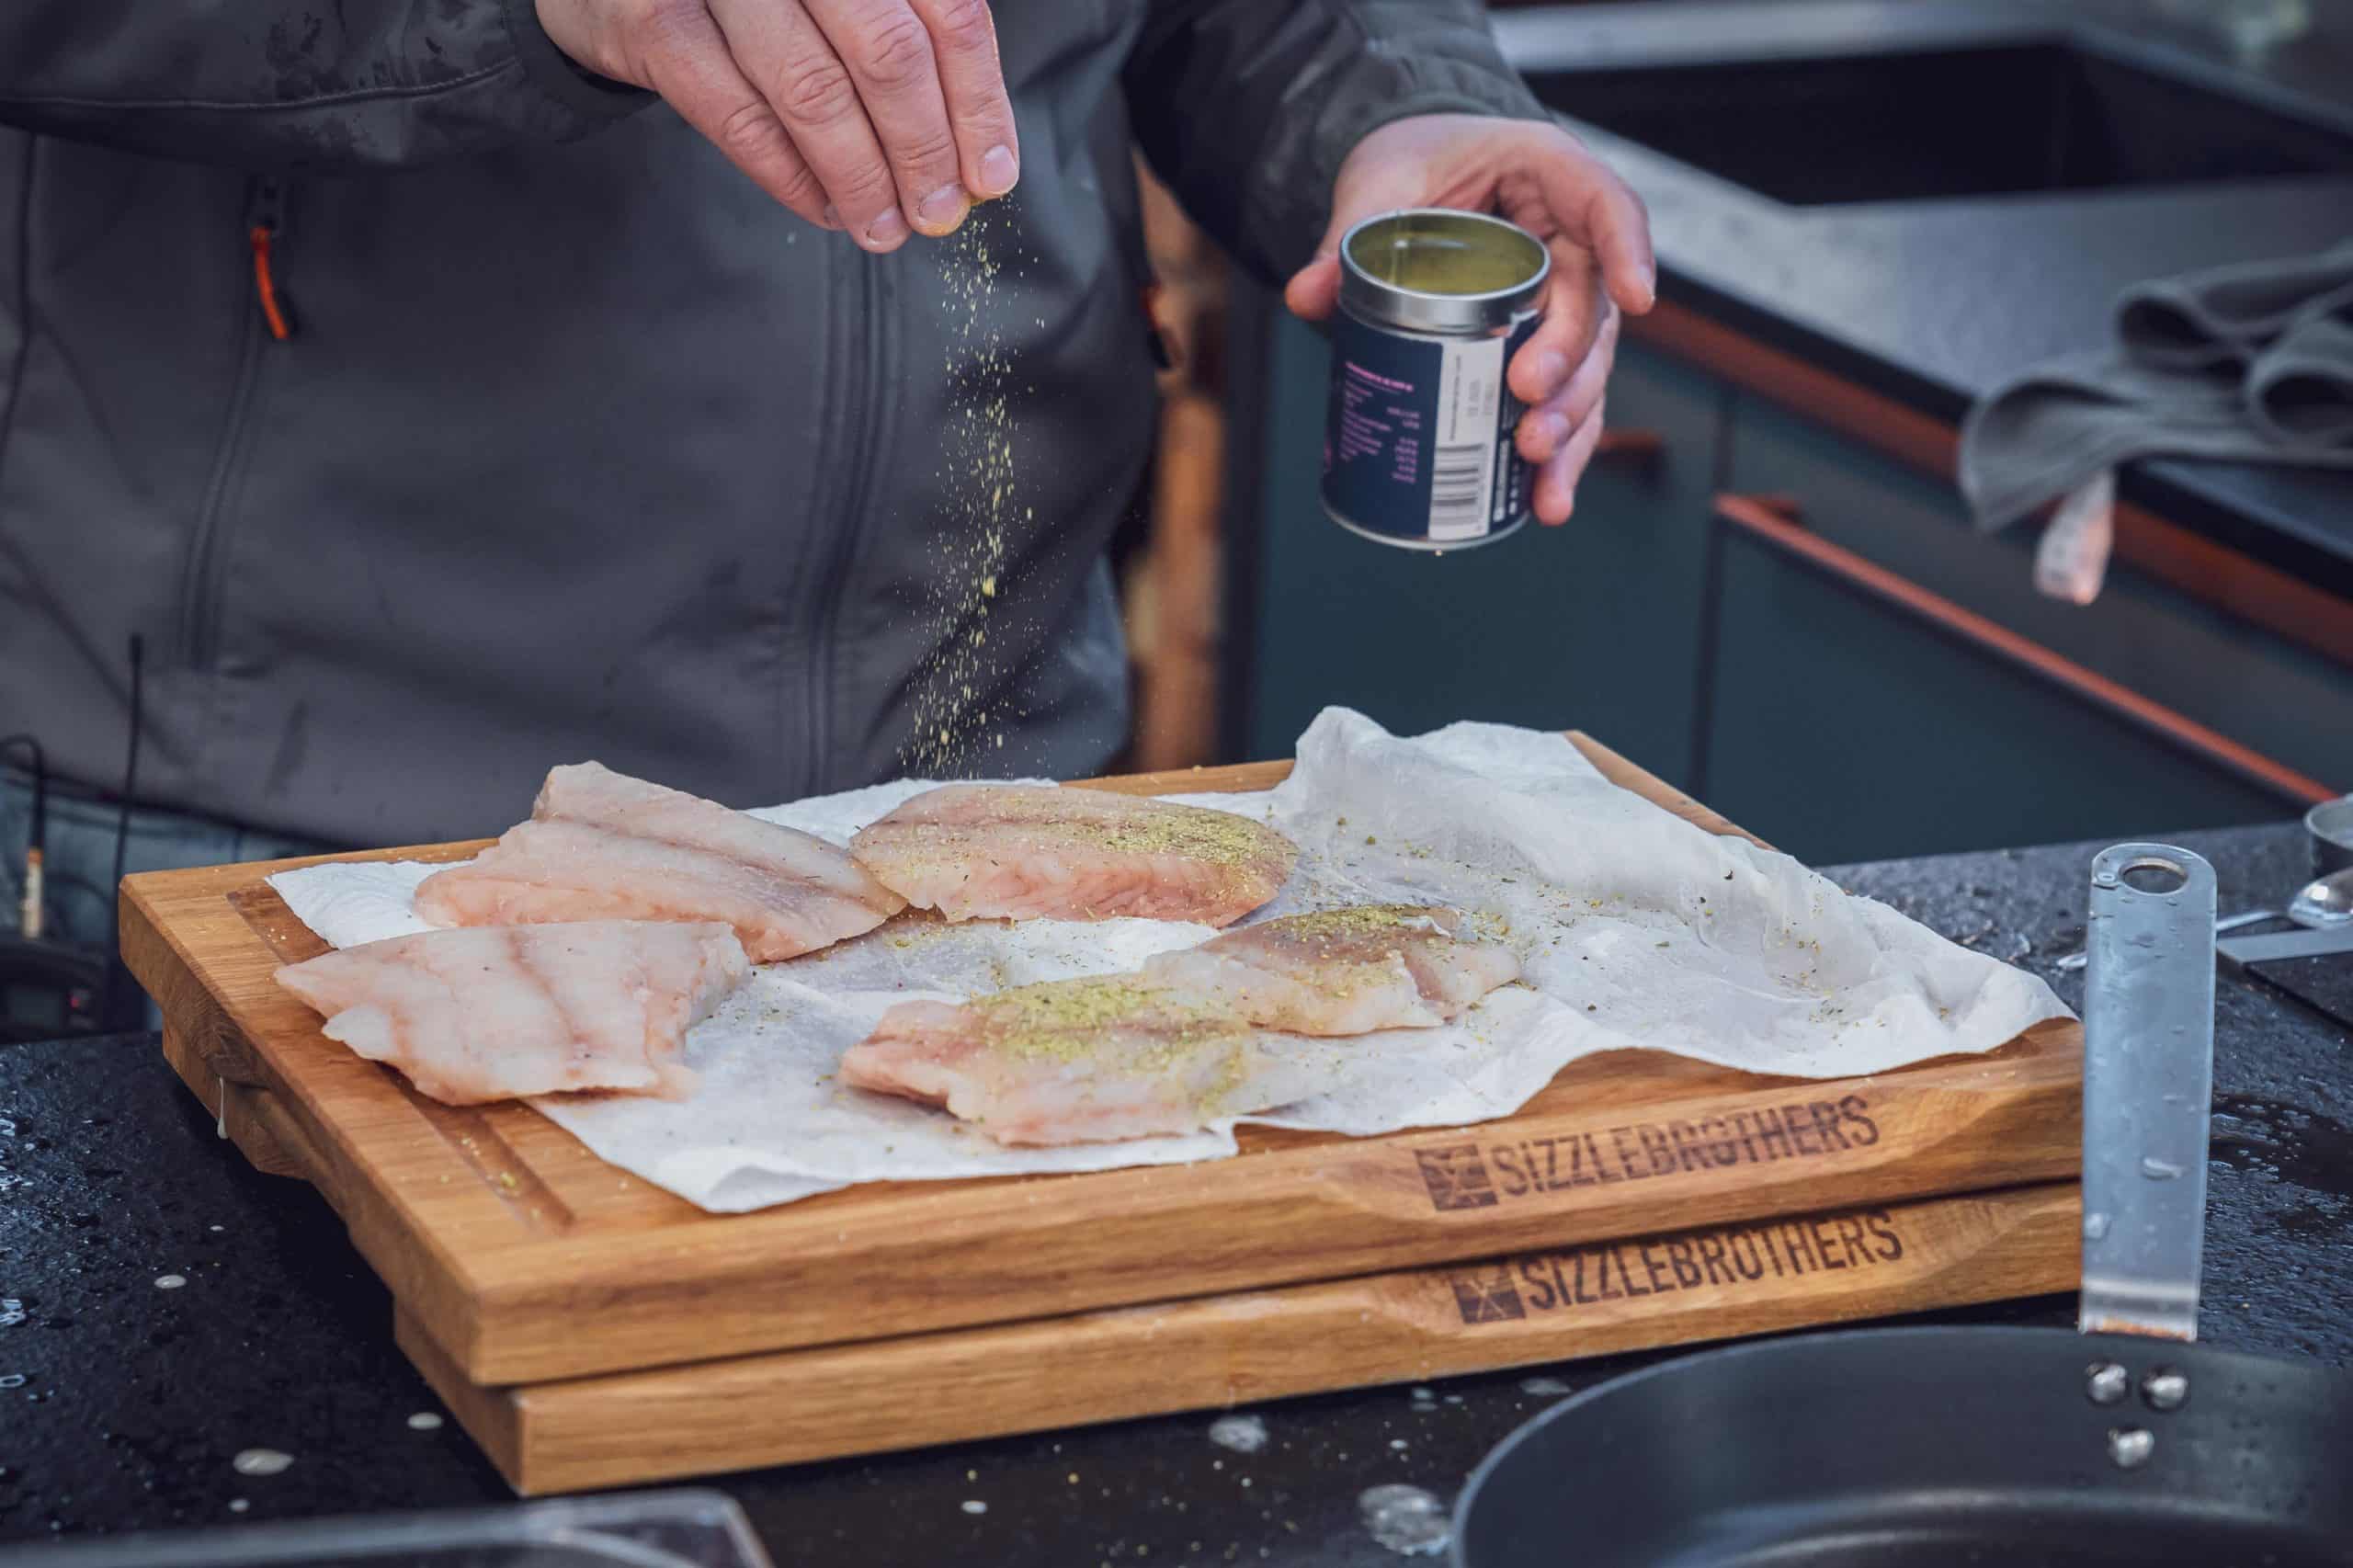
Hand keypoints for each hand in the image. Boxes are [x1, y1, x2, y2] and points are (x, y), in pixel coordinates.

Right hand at [537, 0, 1019, 249]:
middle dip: (923, 151)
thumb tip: (972, 153)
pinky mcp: (657, 23)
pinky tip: (823, 206)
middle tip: (937, 213)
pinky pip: (740, 118)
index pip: (947, 13)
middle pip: (888, 53)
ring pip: (815, 92)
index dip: (977, 103)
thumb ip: (903, 37)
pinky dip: (790, 176)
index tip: (989, 175)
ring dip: (861, 177)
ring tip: (883, 226)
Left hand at [1287, 115, 1654, 525]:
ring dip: (1570, 424)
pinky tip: (1543, 501)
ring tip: (1536, 469)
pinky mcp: (1543, 346)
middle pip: (1594, 307)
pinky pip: (1562, 400)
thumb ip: (1348, 235)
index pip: (1608, 205)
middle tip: (1527, 403)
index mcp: (1549, 174)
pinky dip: (1556, 452)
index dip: (1627, 251)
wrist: (1414, 178)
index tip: (1635, 297)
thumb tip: (1308, 295)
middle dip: (1568, 366)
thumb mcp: (1379, 182)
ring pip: (1587, 367)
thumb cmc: (1415, 159)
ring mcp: (1565, 299)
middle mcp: (1573, 240)